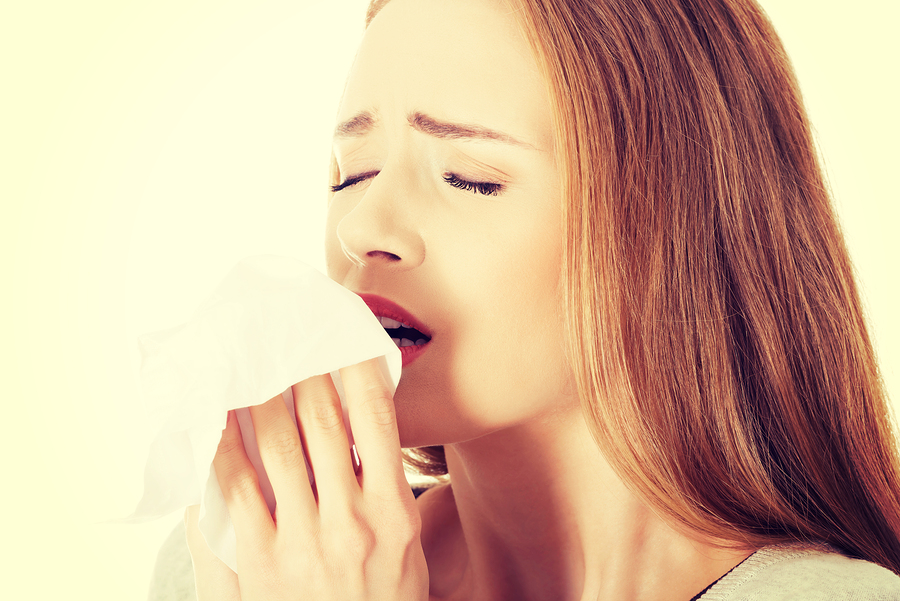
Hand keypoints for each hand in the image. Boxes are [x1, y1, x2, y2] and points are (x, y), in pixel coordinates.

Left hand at [185, 358, 428, 599]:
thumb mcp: (407, 550)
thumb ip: (392, 495)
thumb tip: (371, 437)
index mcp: (392, 513)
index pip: (377, 422)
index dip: (358, 371)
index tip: (342, 337)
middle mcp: (350, 520)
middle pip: (321, 423)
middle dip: (301, 372)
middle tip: (284, 338)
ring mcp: (303, 541)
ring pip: (275, 447)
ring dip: (258, 398)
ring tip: (247, 366)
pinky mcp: (260, 562)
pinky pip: (236, 492)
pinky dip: (222, 450)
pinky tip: (216, 422)